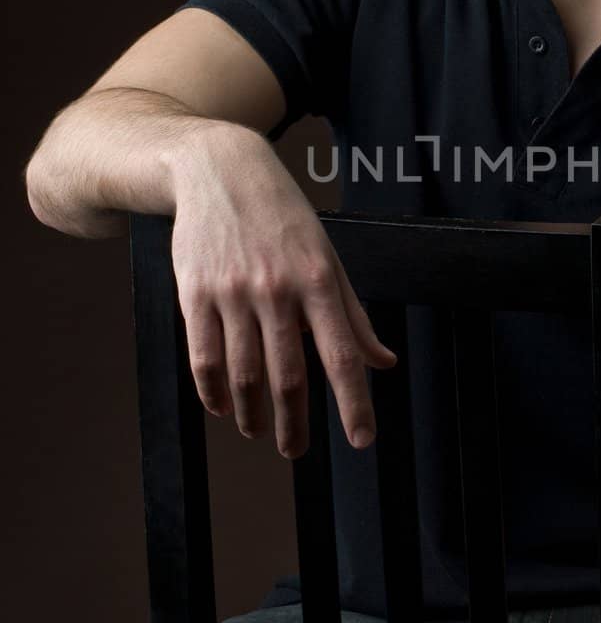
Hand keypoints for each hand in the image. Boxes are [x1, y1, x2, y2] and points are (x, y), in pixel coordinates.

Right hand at [170, 125, 396, 458]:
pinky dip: (213, 391)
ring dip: (251, 414)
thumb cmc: (284, 218)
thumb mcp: (328, 257)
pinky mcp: (194, 292)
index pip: (342, 354)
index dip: (354, 403)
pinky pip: (204, 356)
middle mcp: (277, 289)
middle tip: (295, 451)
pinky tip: (223, 407)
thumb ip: (353, 315)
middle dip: (293, 424)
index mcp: (319, 280)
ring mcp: (233, 292)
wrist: (219, 170)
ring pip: (244, 374)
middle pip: (288, 376)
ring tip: (258, 431)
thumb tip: (383, 362)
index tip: (362, 441)